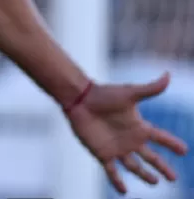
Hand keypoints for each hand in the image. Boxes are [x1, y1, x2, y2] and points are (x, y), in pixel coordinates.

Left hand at [66, 73, 188, 193]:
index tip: (184, 150)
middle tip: (173, 178)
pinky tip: (123, 191)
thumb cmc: (104, 94)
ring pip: (134, 166)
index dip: (172, 144)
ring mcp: (117, 148)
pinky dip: (117, 181)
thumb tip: (168, 75)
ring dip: (144, 175)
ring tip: (153, 182)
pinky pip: (112, 171)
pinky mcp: (102, 153)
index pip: (161, 138)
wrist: (79, 99)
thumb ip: (150, 88)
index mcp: (139, 127)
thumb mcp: (130, 93)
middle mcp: (130, 140)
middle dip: (162, 167)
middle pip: (151, 157)